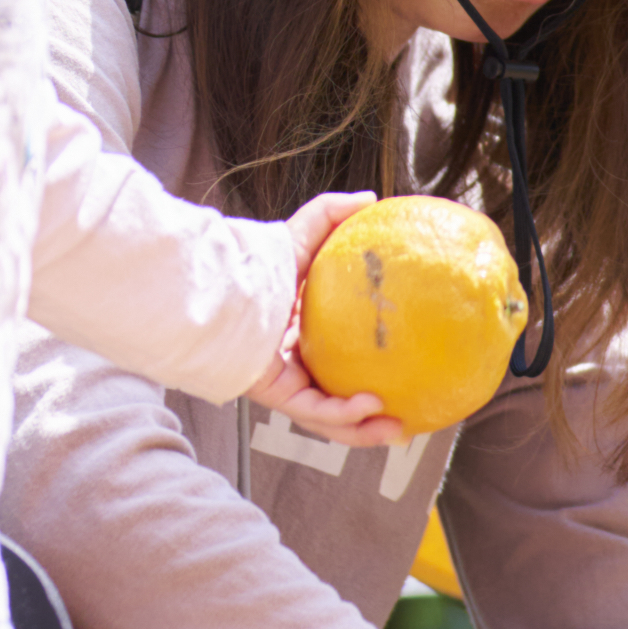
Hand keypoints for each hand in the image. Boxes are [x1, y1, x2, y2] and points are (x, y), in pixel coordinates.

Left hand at [244, 187, 401, 446]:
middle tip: (406, 419)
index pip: (339, 358)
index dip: (368, 370)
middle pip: (335, 399)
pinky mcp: (275, 393)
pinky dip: (345, 413)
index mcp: (302, 334)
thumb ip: (332, 214)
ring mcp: (284, 382)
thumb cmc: (255, 260)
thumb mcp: (300, 232)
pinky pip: (315, 411)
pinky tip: (373, 406)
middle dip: (369, 417)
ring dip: (363, 430)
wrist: (221, 286)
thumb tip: (371, 198)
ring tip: (398, 430)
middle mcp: (293, 363)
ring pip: (327, 418)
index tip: (402, 373)